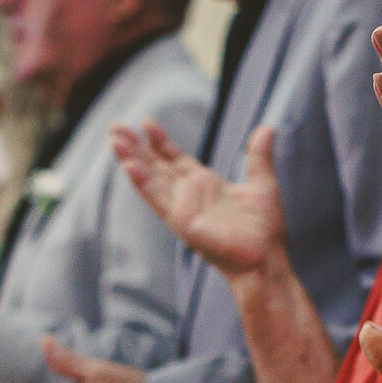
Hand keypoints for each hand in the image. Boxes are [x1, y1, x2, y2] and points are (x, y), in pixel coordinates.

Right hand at [112, 121, 288, 277]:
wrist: (265, 259)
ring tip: (115, 140)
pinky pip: (157, 199)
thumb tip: (267, 128)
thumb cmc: (265, 230)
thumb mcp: (263, 183)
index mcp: (205, 185)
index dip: (160, 141)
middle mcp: (189, 195)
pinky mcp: (180, 221)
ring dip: (132, 159)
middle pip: (156, 166)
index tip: (146, 123)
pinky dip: (142, 182)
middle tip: (116, 127)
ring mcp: (182, 208)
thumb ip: (258, 156)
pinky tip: (129, 165)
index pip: (175, 159)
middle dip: (136, 147)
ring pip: (150, 179)